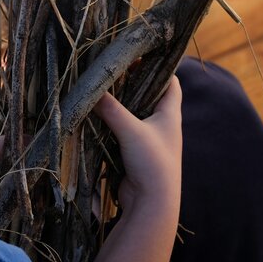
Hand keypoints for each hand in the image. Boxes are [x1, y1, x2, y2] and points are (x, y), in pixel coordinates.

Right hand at [94, 77, 181, 210]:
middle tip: (113, 69)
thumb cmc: (152, 163)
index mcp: (170, 113)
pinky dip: (114, 121)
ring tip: (102, 88)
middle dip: (133, 83)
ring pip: (135, 112)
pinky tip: (98, 114)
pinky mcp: (136, 151)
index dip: (157, 67)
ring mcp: (149, 138)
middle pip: (150, 95)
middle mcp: (162, 124)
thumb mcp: (131, 131)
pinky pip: (124, 129)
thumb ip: (111, 109)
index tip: (138, 55)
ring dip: (121, 103)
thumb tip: (91, 88)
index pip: (171, 82)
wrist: (152, 205)